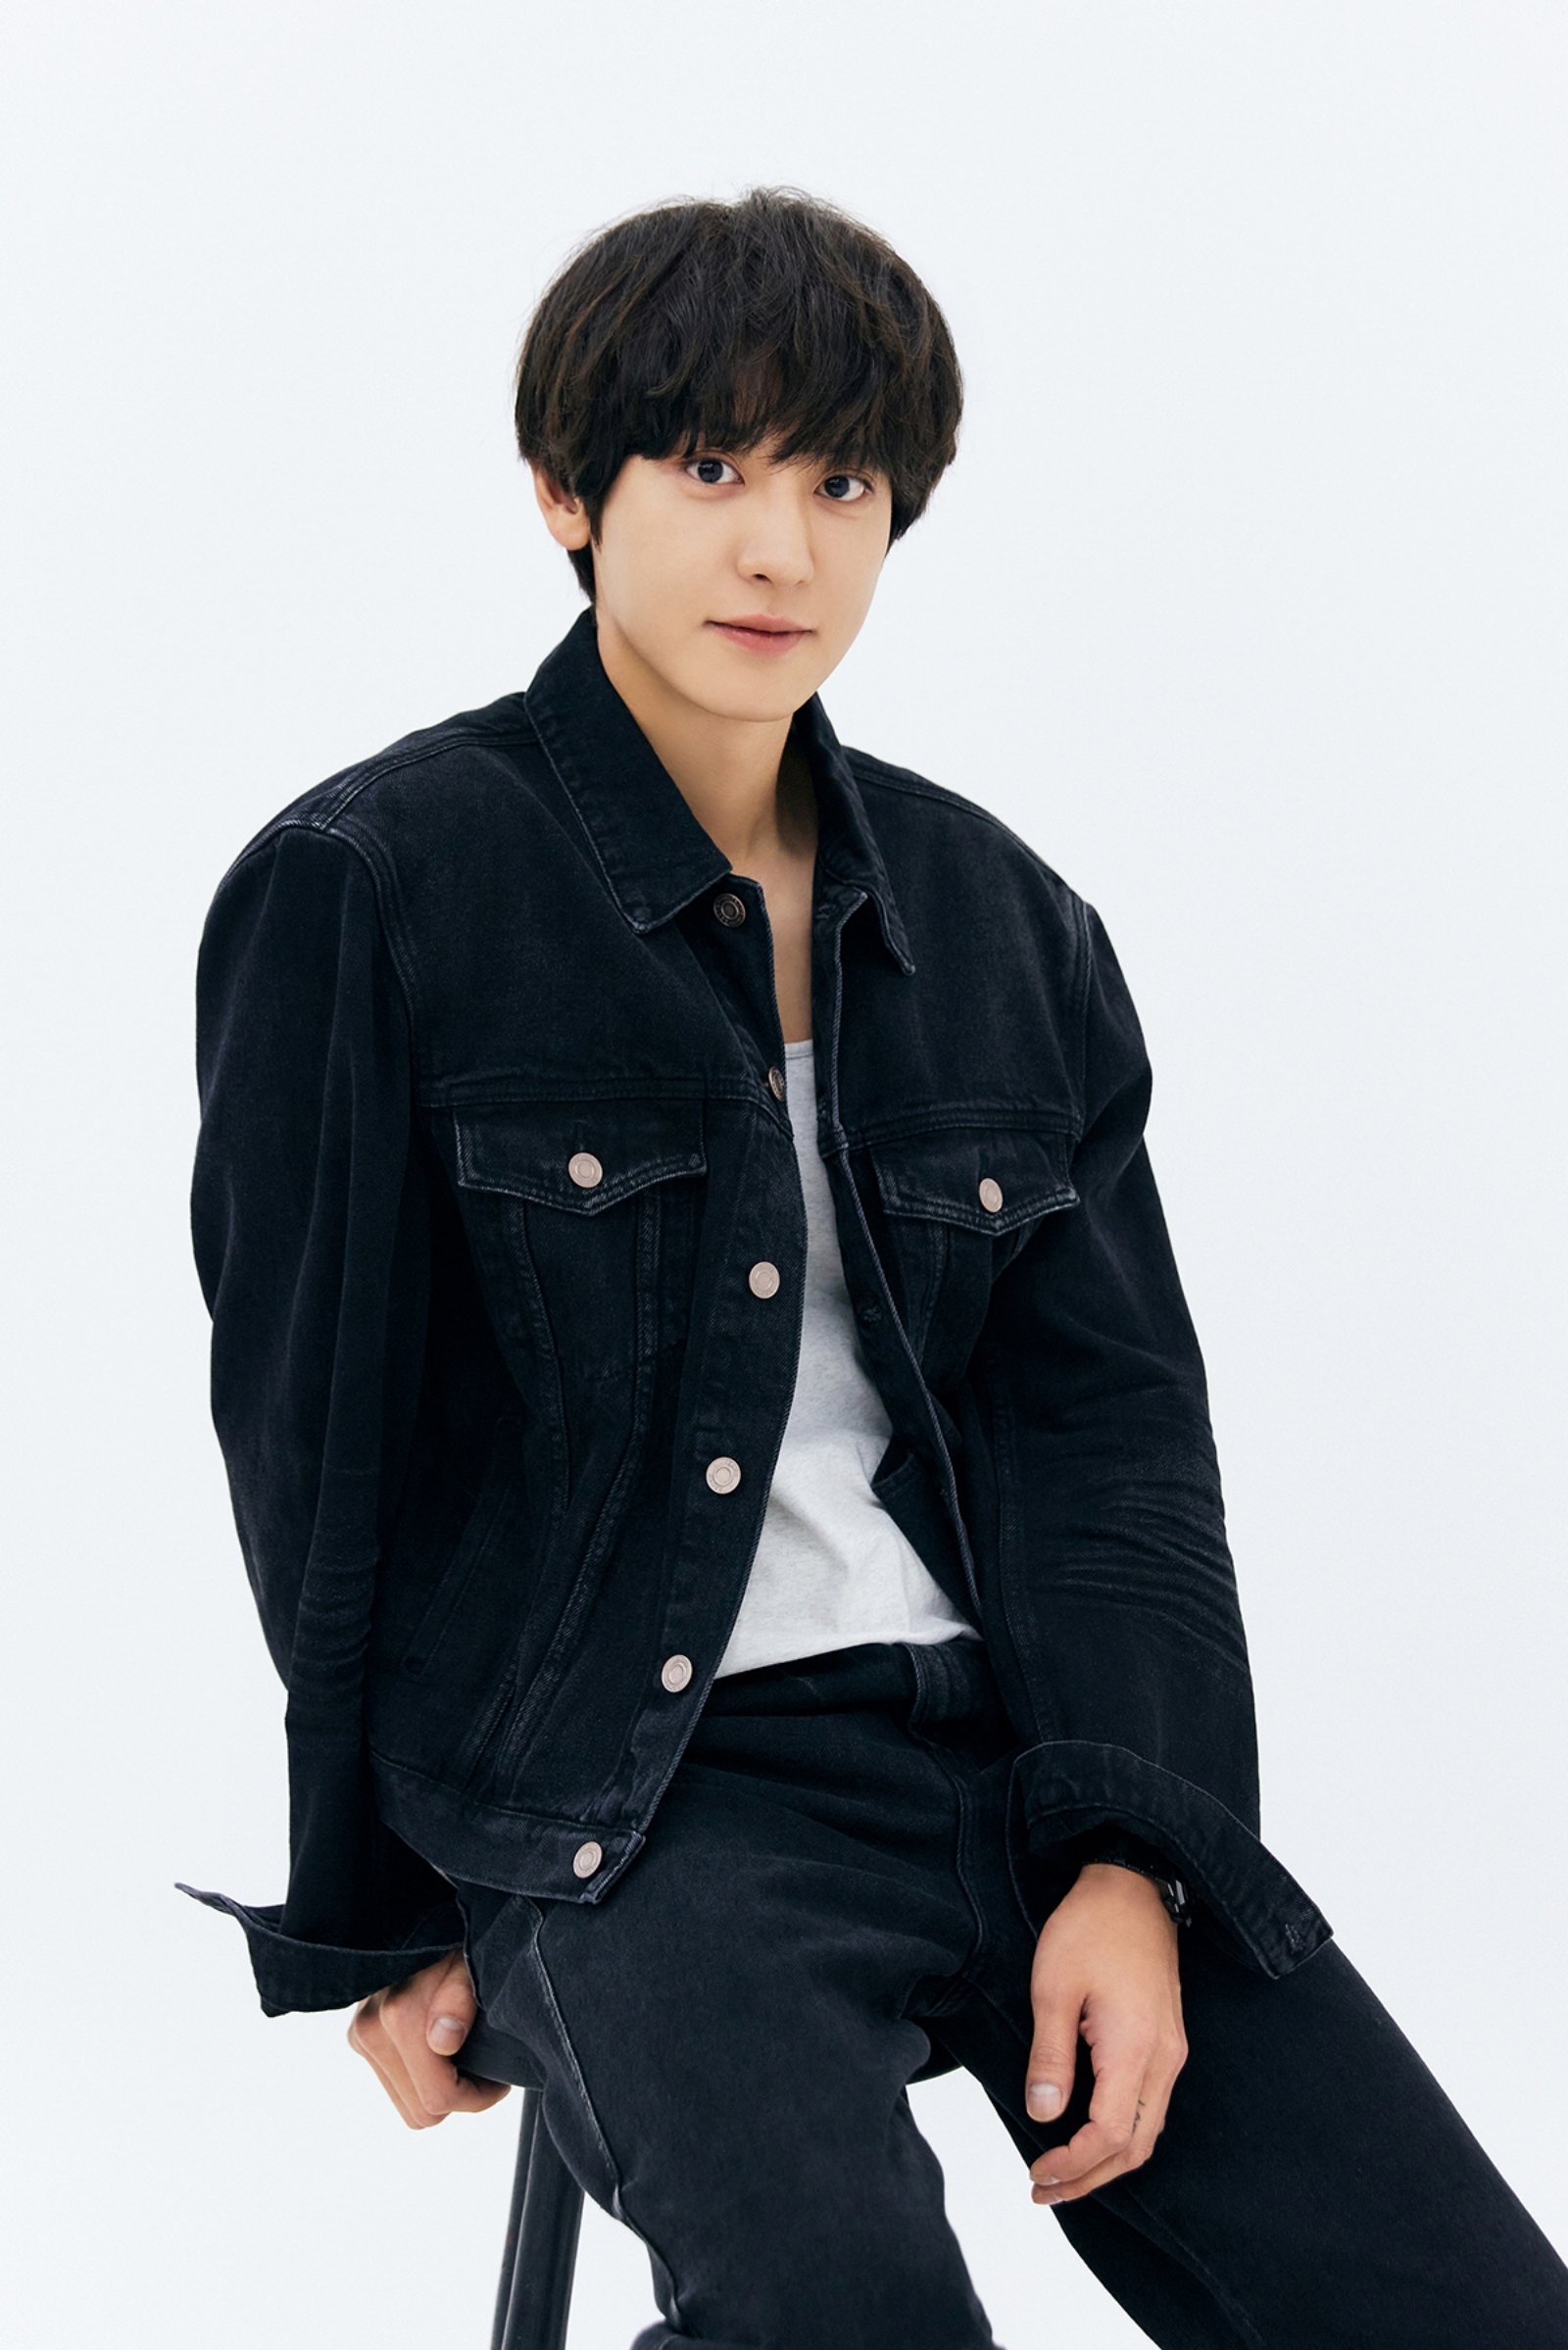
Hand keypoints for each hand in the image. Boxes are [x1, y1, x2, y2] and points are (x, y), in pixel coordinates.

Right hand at [346, 1946, 513, 2128]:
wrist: (426, 1913)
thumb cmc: (460, 1937)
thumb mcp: (474, 1962)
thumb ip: (460, 1999)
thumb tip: (443, 2041)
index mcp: (398, 2016)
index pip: (437, 2100)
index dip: (477, 2097)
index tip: (499, 2078)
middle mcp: (370, 2030)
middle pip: (421, 2112)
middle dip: (459, 2096)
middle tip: (485, 2065)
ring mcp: (360, 2034)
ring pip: (407, 2104)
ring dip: (438, 2088)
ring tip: (464, 2054)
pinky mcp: (359, 2037)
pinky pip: (396, 2085)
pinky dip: (421, 2078)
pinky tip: (440, 2049)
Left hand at [1023, 1863, 1188, 2206]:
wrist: (1133, 1885)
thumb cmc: (1090, 1927)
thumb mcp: (1053, 1988)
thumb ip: (1049, 2056)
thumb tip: (1043, 2114)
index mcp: (1135, 2048)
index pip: (1110, 2135)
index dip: (1073, 2164)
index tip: (1037, 2172)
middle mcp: (1164, 2058)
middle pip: (1136, 2147)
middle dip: (1091, 2178)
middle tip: (1044, 2189)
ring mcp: (1172, 2050)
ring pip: (1148, 2131)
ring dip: (1107, 2160)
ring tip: (1062, 2173)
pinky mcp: (1168, 2040)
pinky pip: (1151, 2106)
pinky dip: (1122, 2133)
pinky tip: (1090, 2134)